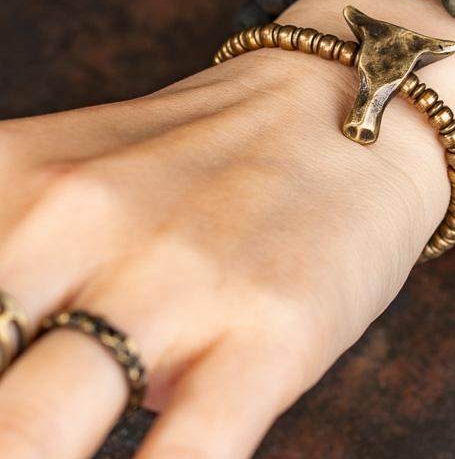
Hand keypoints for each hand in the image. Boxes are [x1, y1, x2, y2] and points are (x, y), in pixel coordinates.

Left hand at [0, 0, 454, 457]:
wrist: (349, 103)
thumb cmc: (215, 149)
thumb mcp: (74, 169)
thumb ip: (13, 261)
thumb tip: (9, 375)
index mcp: (13, 181)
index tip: (2, 375)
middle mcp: (73, 224)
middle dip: (1, 430)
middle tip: (25, 429)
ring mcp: (172, 281)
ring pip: (28, 438)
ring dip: (33, 458)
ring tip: (69, 441)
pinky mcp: (266, 334)